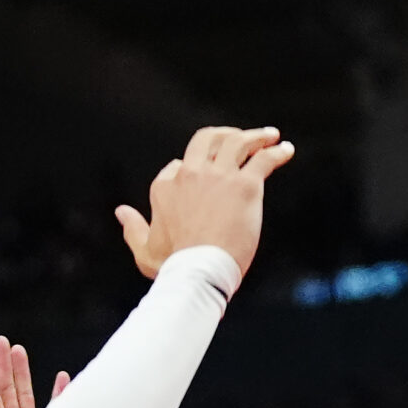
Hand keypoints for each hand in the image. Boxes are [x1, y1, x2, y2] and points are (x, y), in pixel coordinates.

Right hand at [115, 126, 294, 279]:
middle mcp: (190, 174)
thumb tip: (120, 211)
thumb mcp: (144, 251)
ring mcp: (218, 177)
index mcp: (165, 186)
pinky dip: (277, 151)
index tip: (209, 173)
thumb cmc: (173, 268)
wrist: (199, 272)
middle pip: (207, 139)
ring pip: (237, 142)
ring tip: (271, 136)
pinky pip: (264, 159)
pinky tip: (286, 150)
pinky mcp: (245, 186)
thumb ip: (133, 229)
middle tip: (242, 138)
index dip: (194, 167)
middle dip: (225, 134)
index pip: (179, 164)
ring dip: (256, 136)